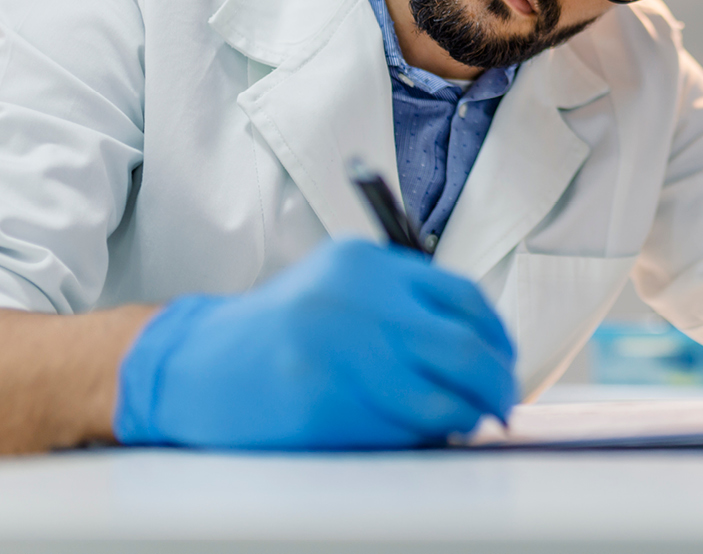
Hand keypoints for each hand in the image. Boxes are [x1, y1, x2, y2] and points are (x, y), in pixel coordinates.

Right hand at [113, 238, 515, 448]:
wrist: (199, 366)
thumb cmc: (284, 326)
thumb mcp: (344, 283)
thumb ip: (407, 299)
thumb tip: (485, 343)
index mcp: (366, 265)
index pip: (465, 298)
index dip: (498, 336)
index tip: (503, 357)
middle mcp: (356, 307)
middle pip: (465, 351)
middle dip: (496, 382)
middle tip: (502, 400)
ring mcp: (338, 361)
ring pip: (440, 401)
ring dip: (466, 417)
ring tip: (466, 419)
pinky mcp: (322, 413)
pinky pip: (400, 434)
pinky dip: (422, 438)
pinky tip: (419, 432)